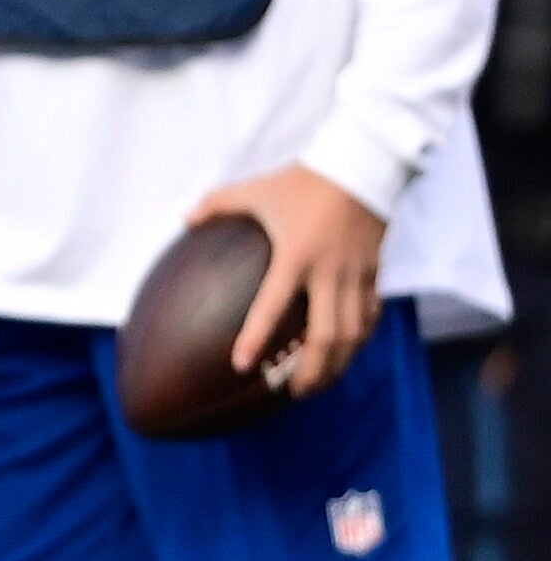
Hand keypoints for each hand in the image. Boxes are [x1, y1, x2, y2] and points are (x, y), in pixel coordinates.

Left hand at [190, 164, 386, 397]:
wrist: (362, 168)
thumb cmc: (302, 181)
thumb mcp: (255, 190)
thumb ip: (216, 204)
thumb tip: (184, 220)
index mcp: (295, 256)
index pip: (272, 306)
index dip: (255, 338)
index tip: (241, 365)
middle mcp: (328, 273)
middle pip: (325, 337)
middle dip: (310, 371)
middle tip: (292, 392)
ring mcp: (356, 277)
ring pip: (353, 336)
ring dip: (337, 365)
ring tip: (318, 384)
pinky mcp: (376, 275)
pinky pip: (370, 318)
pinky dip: (359, 341)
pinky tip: (346, 354)